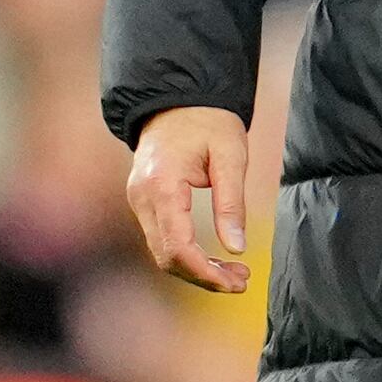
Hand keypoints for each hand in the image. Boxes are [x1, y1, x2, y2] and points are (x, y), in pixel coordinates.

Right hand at [128, 103, 256, 292]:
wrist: (178, 99)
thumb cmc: (209, 122)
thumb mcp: (230, 156)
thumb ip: (231, 202)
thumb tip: (236, 247)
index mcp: (162, 185)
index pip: (177, 246)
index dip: (206, 272)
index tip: (236, 282)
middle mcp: (142, 198)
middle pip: (166, 256)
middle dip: (203, 276)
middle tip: (242, 281)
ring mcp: (139, 201)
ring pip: (162, 253)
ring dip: (197, 269)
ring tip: (236, 274)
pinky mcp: (146, 203)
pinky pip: (162, 239)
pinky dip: (187, 255)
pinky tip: (216, 259)